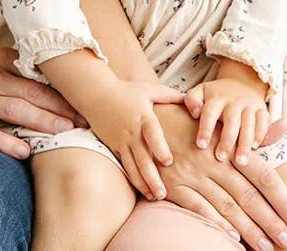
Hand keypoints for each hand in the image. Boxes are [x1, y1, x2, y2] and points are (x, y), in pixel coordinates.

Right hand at [0, 49, 80, 158]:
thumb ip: (18, 73)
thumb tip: (59, 85)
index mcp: (0, 61)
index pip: (37, 75)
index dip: (62, 88)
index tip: (85, 99)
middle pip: (31, 92)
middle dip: (60, 106)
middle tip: (83, 120)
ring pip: (14, 110)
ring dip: (42, 121)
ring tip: (65, 131)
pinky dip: (7, 142)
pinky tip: (24, 151)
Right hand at [83, 79, 185, 200]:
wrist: (97, 95)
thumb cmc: (126, 91)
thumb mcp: (149, 89)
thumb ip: (170, 95)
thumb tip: (190, 98)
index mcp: (143, 117)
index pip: (151, 134)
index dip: (159, 148)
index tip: (168, 162)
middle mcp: (131, 131)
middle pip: (142, 157)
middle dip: (152, 176)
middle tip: (163, 193)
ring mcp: (121, 141)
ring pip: (132, 166)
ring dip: (143, 183)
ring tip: (154, 196)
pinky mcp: (114, 147)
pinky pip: (124, 165)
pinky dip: (132, 179)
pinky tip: (142, 190)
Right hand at [152, 104, 286, 250]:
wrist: (150, 119)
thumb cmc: (193, 124)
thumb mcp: (221, 125)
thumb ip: (252, 134)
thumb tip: (286, 126)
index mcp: (230, 146)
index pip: (263, 175)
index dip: (282, 198)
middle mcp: (213, 161)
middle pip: (248, 195)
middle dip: (271, 220)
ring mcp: (192, 174)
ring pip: (226, 205)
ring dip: (248, 228)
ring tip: (266, 245)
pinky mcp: (172, 184)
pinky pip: (197, 206)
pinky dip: (215, 221)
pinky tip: (232, 236)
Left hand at [184, 76, 269, 164]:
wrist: (240, 83)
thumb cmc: (215, 96)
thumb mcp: (200, 92)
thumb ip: (192, 100)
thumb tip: (194, 113)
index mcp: (216, 98)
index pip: (209, 112)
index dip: (205, 129)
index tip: (201, 145)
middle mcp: (234, 101)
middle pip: (231, 121)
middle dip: (226, 140)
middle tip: (220, 158)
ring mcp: (249, 105)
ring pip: (249, 124)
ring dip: (245, 143)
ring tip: (240, 161)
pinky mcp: (262, 109)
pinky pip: (264, 121)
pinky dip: (260, 134)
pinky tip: (255, 147)